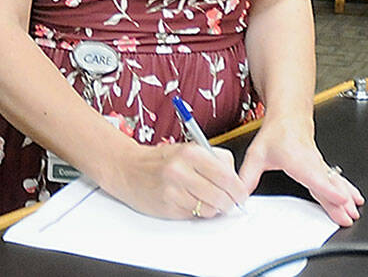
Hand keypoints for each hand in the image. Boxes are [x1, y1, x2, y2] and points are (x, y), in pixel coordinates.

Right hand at [104, 140, 247, 219]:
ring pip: (210, 209)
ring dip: (211, 208)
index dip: (239, 190)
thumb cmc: (160, 160)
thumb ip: (215, 162)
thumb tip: (237, 183)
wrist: (127, 168)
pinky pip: (195, 215)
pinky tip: (186, 201)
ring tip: (201, 198)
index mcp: (191, 152)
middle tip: (226, 200)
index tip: (240, 194)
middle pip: (222, 197)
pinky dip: (196, 211)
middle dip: (229, 202)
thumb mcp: (188, 150)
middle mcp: (182, 170)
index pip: (228, 177)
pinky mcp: (168, 206)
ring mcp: (174, 189)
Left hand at [238, 118, 363, 225]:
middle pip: (327, 184)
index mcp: (296, 160)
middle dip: (339, 201)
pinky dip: (348, 189)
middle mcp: (311, 163)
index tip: (338, 198)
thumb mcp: (257, 155)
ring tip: (354, 211)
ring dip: (346, 197)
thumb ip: (247, 175)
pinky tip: (355, 198)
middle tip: (348, 216)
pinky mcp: (322, 167)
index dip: (326, 188)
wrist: (288, 117)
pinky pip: (336, 180)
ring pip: (335, 183)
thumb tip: (238, 193)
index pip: (313, 176)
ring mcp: (319, 165)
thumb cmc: (276, 134)